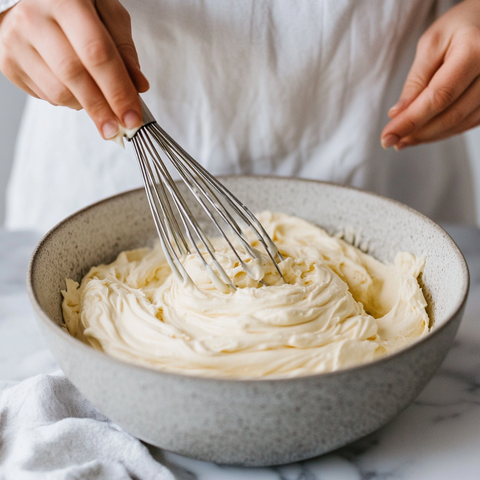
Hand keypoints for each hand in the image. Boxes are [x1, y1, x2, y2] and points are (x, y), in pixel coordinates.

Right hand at [0, 0, 148, 139]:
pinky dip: (67, 101)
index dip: (117, 90)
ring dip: (85, 105)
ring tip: (96, 97)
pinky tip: (72, 86)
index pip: (97, 53)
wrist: (34, 2)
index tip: (132, 117)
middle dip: (101, 109)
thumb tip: (138, 86)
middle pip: (74, 76)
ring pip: (58, 92)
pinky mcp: (7, 62)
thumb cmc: (75, 6)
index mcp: (65, 0)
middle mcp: (34, 17)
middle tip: (117, 128)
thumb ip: (124, 49)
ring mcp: (16, 40)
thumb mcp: (107, 14)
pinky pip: (45, 96)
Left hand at [381, 0, 479, 149]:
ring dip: (428, 136)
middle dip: (416, 132)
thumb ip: (416, 80)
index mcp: (476, 51)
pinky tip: (423, 132)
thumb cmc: (459, 27)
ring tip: (403, 139)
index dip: (411, 120)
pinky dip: (442, 131)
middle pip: (450, 115)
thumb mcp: (431, 44)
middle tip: (391, 140)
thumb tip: (398, 114)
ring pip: (459, 124)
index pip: (439, 97)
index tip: (387, 136)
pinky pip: (467, 123)